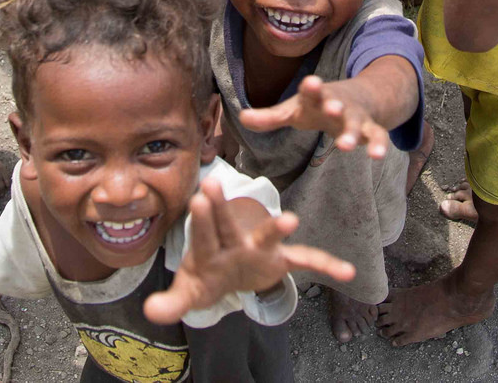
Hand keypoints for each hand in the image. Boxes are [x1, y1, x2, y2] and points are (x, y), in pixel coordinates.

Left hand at [141, 178, 354, 324]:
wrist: (228, 275)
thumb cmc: (206, 277)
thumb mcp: (189, 292)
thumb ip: (172, 302)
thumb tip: (150, 311)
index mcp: (209, 249)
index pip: (203, 234)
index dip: (202, 218)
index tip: (199, 198)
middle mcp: (234, 242)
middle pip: (226, 225)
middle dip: (222, 209)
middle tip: (213, 185)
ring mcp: (258, 249)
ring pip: (267, 236)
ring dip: (277, 228)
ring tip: (291, 220)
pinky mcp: (279, 260)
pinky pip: (304, 261)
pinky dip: (325, 266)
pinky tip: (347, 272)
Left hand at [239, 76, 392, 158]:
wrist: (360, 97)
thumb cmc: (318, 106)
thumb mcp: (295, 110)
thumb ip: (270, 117)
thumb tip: (241, 117)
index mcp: (316, 97)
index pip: (311, 91)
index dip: (311, 88)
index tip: (311, 83)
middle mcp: (337, 103)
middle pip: (336, 104)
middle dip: (334, 106)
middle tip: (332, 109)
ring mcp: (356, 116)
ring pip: (356, 124)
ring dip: (353, 133)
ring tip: (346, 146)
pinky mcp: (371, 129)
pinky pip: (377, 136)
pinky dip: (379, 145)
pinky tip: (378, 156)